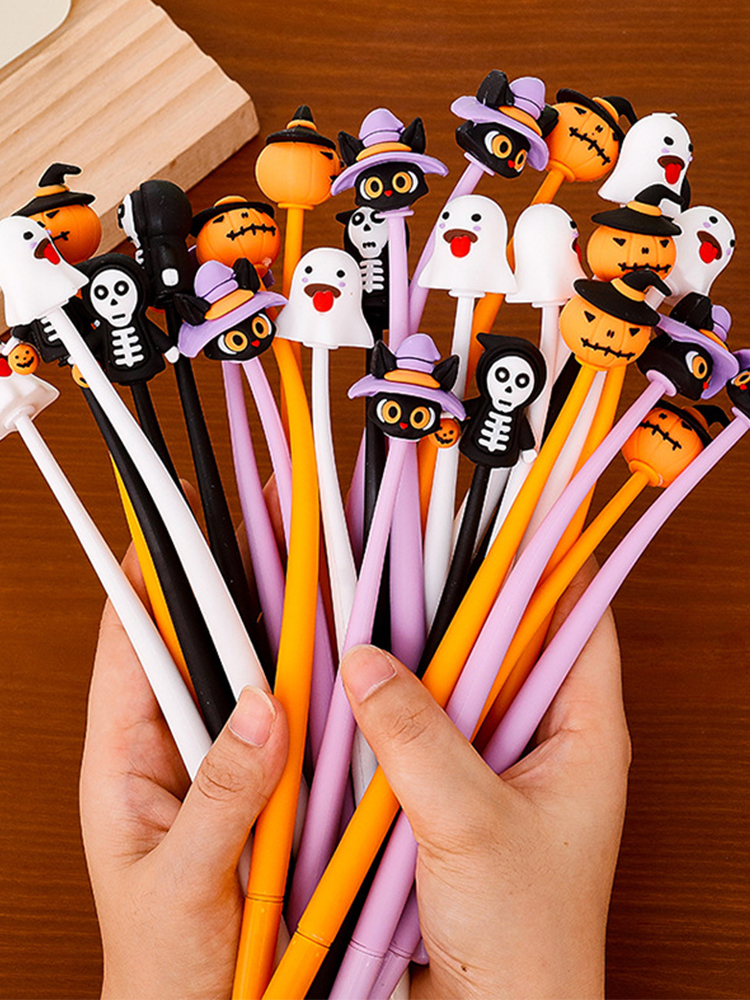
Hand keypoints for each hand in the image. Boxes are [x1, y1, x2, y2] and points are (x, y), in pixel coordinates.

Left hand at [79, 546, 288, 999]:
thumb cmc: (168, 967)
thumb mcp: (187, 884)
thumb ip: (224, 798)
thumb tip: (264, 706)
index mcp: (124, 758)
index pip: (131, 640)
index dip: (150, 571)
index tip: (178, 515)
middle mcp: (169, 745)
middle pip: (195, 641)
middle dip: (229, 580)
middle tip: (272, 521)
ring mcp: (215, 761)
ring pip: (243, 673)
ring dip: (275, 629)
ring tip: (313, 568)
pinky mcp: (257, 784)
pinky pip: (281, 719)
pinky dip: (305, 686)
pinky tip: (336, 658)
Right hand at [340, 559, 629, 999]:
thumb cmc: (526, 942)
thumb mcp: (471, 825)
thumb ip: (417, 739)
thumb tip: (365, 662)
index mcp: (585, 732)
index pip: (578, 617)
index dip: (546, 562)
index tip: (498, 518)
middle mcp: (544, 738)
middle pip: (507, 643)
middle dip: (460, 605)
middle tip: (410, 556)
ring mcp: (499, 765)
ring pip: (459, 686)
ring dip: (420, 661)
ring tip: (376, 611)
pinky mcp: (456, 792)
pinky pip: (426, 730)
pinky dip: (395, 711)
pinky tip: (358, 694)